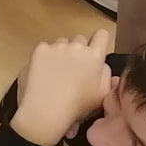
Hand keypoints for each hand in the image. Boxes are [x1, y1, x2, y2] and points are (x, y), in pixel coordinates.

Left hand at [10, 30, 111, 145]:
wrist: (46, 109)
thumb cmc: (78, 106)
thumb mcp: (103, 95)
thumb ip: (106, 75)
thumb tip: (102, 65)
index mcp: (95, 56)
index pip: (101, 35)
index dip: (98, 41)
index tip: (94, 51)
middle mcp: (77, 46)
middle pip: (80, 39)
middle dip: (78, 50)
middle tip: (72, 68)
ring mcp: (57, 46)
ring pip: (62, 43)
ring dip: (61, 52)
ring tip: (55, 72)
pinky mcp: (40, 49)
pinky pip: (45, 48)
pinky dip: (45, 57)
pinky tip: (42, 72)